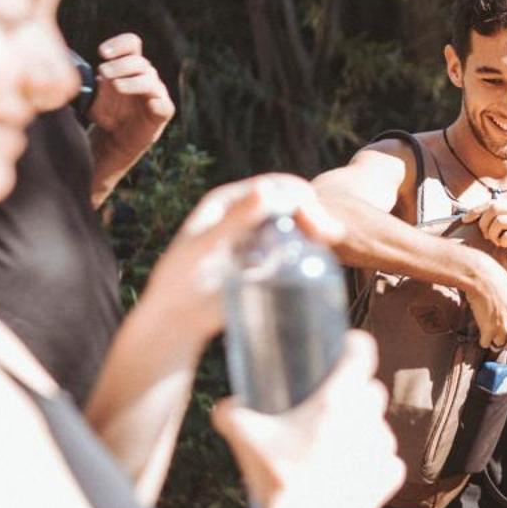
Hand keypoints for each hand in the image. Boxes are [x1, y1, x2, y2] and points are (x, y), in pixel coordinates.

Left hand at [88, 32, 174, 170]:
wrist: (116, 138)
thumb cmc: (106, 112)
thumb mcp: (91, 95)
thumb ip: (83, 81)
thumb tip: (67, 69)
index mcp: (131, 65)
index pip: (132, 44)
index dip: (119, 44)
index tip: (101, 52)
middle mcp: (147, 75)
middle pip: (139, 61)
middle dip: (119, 64)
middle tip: (102, 71)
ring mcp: (157, 93)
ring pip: (149, 81)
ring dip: (132, 81)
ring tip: (116, 85)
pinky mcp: (162, 112)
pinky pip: (164, 105)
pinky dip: (157, 103)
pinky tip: (148, 103)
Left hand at [133, 174, 339, 348]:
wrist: (176, 320)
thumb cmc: (179, 281)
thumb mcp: (204, 247)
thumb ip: (234, 220)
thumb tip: (266, 190)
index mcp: (230, 201)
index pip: (274, 187)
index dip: (298, 197)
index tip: (313, 220)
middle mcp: (246, 214)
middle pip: (291, 203)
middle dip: (314, 213)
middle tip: (330, 235)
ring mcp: (258, 238)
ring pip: (296, 225)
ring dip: (317, 228)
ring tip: (330, 241)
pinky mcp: (265, 262)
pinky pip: (293, 249)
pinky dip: (310, 249)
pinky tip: (321, 257)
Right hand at [213, 334, 401, 507]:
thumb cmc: (276, 479)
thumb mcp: (244, 437)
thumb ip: (231, 413)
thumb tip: (228, 405)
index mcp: (337, 400)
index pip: (362, 352)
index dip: (354, 346)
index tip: (346, 348)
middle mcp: (367, 419)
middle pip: (372, 390)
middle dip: (355, 394)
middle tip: (329, 409)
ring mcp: (382, 448)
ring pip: (379, 426)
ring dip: (362, 432)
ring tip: (334, 449)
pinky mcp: (390, 476)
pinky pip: (386, 460)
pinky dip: (372, 464)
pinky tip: (349, 473)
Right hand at [463, 250, 506, 352]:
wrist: (482, 276)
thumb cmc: (496, 283)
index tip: (506, 337)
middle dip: (502, 341)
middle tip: (493, 332)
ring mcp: (505, 327)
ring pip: (498, 345)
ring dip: (491, 338)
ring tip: (486, 323)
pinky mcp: (490, 329)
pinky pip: (485, 343)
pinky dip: (481, 338)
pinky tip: (480, 325)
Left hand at [466, 196, 506, 295]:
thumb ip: (496, 218)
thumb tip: (470, 214)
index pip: (492, 202)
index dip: (476, 210)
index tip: (464, 220)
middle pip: (494, 208)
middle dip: (484, 223)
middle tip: (485, 235)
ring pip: (499, 222)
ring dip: (492, 234)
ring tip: (496, 241)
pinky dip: (502, 242)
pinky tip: (504, 246)